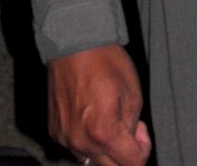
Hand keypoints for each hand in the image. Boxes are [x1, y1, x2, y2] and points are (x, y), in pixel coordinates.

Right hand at [47, 44, 151, 165]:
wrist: (73, 42)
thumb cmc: (105, 61)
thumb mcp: (132, 91)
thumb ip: (133, 125)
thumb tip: (131, 141)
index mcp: (103, 132)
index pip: (131, 163)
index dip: (142, 149)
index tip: (141, 131)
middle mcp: (81, 141)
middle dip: (124, 153)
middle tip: (129, 128)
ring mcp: (64, 138)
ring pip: (91, 159)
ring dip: (104, 148)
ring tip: (108, 119)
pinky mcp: (54, 131)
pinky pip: (75, 146)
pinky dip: (86, 139)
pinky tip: (90, 116)